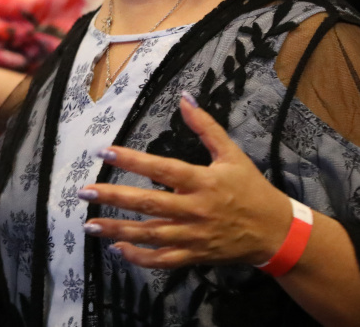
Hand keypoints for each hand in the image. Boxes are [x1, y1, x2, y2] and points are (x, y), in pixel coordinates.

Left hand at [80, 94, 290, 268]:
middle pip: (149, 204)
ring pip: (150, 235)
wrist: (274, 230)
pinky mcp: (194, 256)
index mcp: (203, 182)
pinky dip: (139, 257)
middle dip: (114, 197)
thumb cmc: (251, 188)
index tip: (105, 151)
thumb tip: (184, 98)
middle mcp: (195, 210)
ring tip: (90, 224)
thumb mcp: (232, 153)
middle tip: (85, 192)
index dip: (132, 160)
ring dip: (118, 230)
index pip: (162, 169)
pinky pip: (162, 261)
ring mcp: (193, 236)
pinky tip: (118, 249)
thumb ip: (206, 127)